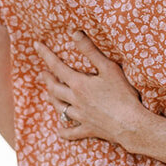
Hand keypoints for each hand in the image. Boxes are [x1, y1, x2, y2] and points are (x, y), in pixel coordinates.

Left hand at [34, 32, 151, 148]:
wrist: (130, 124)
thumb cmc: (122, 95)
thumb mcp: (108, 68)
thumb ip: (90, 50)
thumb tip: (74, 33)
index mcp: (79, 84)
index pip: (57, 66)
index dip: (45, 55)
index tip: (36, 45)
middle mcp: (75, 100)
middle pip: (55, 89)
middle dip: (47, 79)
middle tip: (41, 74)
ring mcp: (81, 117)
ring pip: (60, 108)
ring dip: (52, 100)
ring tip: (47, 95)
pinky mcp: (88, 129)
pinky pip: (72, 132)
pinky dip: (64, 132)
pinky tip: (59, 131)